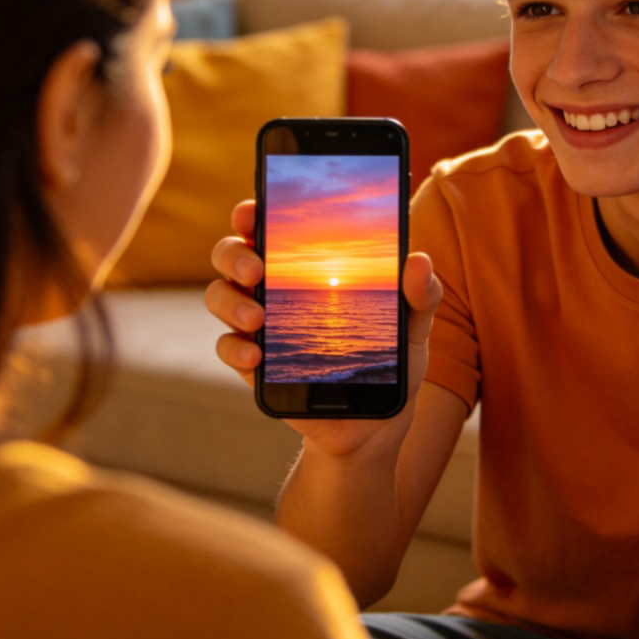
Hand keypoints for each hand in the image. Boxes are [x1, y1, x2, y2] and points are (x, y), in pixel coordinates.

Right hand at [205, 199, 441, 450]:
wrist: (376, 427)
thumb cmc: (392, 364)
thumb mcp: (413, 327)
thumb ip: (420, 294)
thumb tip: (418, 260)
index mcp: (306, 266)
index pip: (269, 227)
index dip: (253, 213)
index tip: (254, 210)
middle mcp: (274, 289)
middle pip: (230, 255)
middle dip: (233, 254)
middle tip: (256, 269)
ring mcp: (259, 328)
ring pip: (218, 296)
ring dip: (230, 301)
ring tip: (258, 318)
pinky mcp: (254, 367)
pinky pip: (226, 348)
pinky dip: (235, 348)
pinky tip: (257, 356)